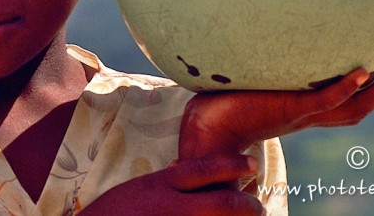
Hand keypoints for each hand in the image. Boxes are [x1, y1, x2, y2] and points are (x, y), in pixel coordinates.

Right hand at [78, 153, 263, 214]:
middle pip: (221, 202)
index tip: (253, 162)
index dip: (231, 164)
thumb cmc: (115, 212)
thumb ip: (165, 182)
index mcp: (161, 184)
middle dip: (247, 204)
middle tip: (259, 205)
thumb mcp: (140, 187)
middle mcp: (171, 206)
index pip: (203, 169)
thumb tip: (186, 171)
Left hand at [180, 68, 373, 159]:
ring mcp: (297, 114)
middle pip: (353, 110)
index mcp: (297, 112)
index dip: (358, 94)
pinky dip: (343, 89)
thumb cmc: (219, 109)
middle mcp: (304, 116)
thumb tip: (247, 56)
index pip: (338, 106)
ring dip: (369, 93)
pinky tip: (359, 73)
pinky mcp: (287, 110)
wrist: (205, 132)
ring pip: (346, 108)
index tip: (370, 72)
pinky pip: (323, 102)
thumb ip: (256, 77)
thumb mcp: (248, 89)